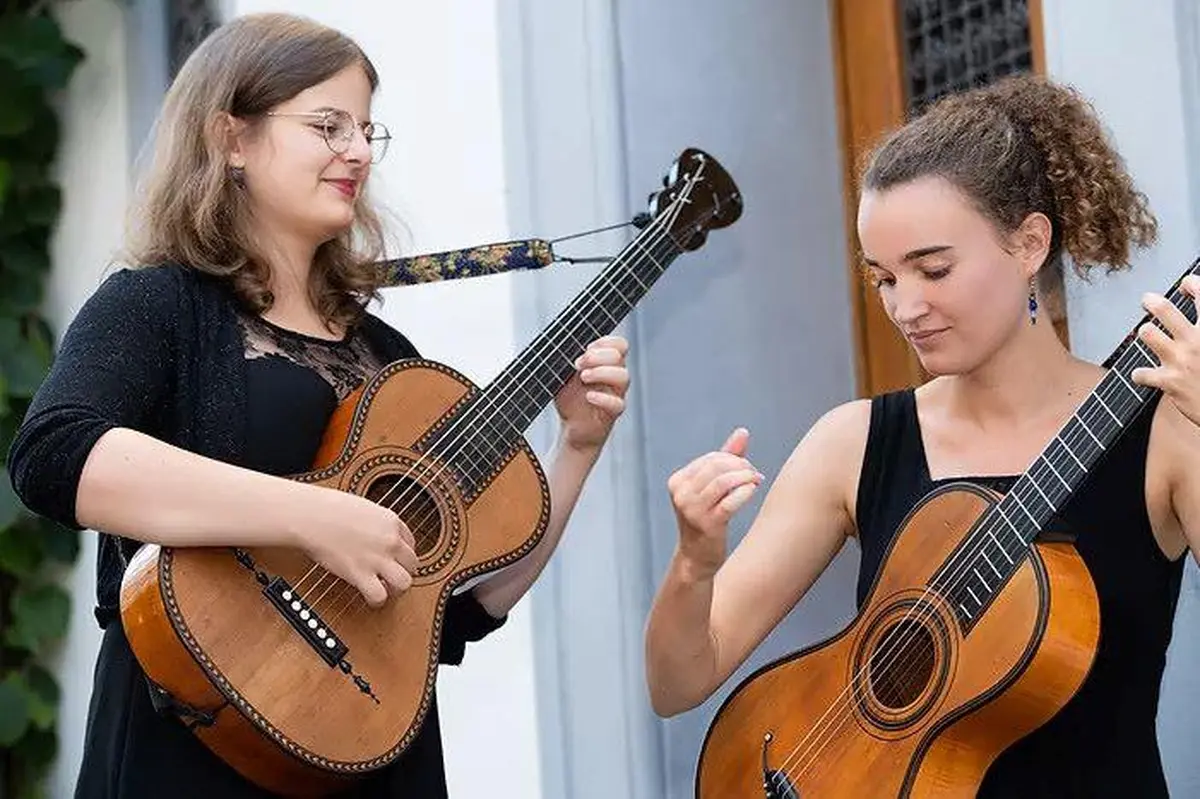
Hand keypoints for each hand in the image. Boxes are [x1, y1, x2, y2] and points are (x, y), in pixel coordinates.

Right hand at [295, 486, 418, 607]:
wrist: (310, 516)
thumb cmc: (327, 508)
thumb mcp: (362, 507)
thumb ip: (374, 522)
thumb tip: (373, 533)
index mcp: (390, 520)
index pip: (410, 542)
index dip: (401, 554)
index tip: (392, 559)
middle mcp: (390, 540)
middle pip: (412, 563)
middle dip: (402, 571)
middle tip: (390, 576)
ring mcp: (378, 558)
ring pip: (405, 582)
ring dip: (396, 589)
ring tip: (385, 589)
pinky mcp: (361, 574)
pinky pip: (380, 596)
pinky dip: (376, 601)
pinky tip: (369, 597)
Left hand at [554, 335, 629, 449]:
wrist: (571, 428)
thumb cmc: (570, 399)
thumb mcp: (565, 376)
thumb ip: (569, 361)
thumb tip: (565, 347)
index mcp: (606, 364)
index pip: (619, 345)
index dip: (606, 342)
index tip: (586, 348)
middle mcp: (614, 377)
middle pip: (619, 357)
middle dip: (598, 356)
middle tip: (578, 364)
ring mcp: (615, 394)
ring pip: (623, 377)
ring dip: (602, 372)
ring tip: (583, 377)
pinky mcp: (612, 413)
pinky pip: (618, 403)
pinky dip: (603, 398)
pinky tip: (589, 397)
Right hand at [667, 428, 763, 579]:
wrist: (697, 556)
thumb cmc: (707, 516)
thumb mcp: (712, 486)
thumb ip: (727, 457)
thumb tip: (743, 432)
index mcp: (678, 481)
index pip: (711, 459)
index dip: (733, 458)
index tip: (748, 468)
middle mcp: (681, 494)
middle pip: (717, 466)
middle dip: (741, 466)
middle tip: (754, 474)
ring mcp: (691, 510)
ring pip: (724, 481)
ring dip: (746, 477)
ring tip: (756, 481)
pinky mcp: (707, 524)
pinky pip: (730, 501)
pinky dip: (745, 492)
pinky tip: (753, 490)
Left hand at [1131, 275, 1199, 427]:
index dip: (1191, 284)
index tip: (1186, 286)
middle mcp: (1197, 341)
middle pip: (1165, 309)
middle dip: (1152, 302)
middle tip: (1147, 300)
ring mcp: (1181, 361)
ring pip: (1148, 333)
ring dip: (1147, 332)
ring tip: (1148, 333)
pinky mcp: (1169, 382)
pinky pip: (1141, 374)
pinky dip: (1140, 375)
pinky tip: (1143, 375)